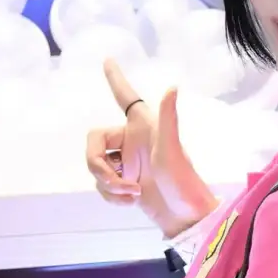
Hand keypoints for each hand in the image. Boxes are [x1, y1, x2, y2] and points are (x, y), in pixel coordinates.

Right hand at [86, 60, 217, 239]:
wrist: (184, 217)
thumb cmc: (182, 181)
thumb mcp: (172, 150)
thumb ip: (169, 118)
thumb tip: (173, 86)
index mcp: (144, 126)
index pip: (125, 97)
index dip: (115, 80)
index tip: (108, 60)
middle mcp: (132, 140)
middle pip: (93, 143)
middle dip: (98, 166)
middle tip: (120, 182)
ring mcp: (126, 162)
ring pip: (95, 166)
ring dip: (109, 185)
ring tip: (134, 193)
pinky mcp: (123, 182)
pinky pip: (102, 185)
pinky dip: (112, 196)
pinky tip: (132, 201)